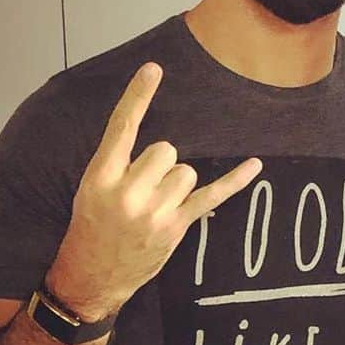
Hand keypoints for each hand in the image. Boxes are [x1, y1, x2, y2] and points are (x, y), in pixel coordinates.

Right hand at [45, 62, 262, 320]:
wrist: (89, 276)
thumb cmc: (92, 227)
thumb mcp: (91, 189)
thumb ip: (119, 163)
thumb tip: (159, 141)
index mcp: (100, 177)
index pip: (123, 127)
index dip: (138, 96)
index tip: (154, 68)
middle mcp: (128, 191)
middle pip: (166, 150)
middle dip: (159, 165)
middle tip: (142, 190)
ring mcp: (154, 211)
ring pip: (186, 171)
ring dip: (176, 183)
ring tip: (154, 206)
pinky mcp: (176, 226)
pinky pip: (212, 196)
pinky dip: (235, 180)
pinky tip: (255, 165)